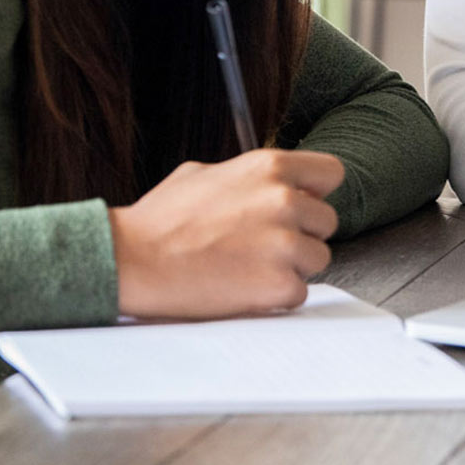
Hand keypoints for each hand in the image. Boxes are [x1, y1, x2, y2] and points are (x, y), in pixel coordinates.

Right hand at [110, 149, 343, 318]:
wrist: (132, 260)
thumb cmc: (161, 219)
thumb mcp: (203, 173)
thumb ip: (248, 177)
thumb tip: (269, 184)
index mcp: (269, 167)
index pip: (331, 173)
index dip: (316, 192)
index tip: (300, 205)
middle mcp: (285, 201)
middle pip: (327, 222)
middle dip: (301, 233)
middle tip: (261, 245)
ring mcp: (284, 244)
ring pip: (318, 259)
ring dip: (291, 266)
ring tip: (248, 267)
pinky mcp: (279, 285)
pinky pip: (299, 293)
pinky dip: (275, 297)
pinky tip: (241, 287)